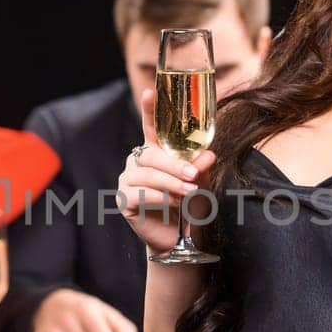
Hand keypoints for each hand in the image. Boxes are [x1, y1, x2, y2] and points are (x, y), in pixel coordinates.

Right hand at [117, 88, 217, 254]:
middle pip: (151, 154)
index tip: (151, 91)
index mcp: (157, 152)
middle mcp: (139, 162)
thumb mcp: (202, 184)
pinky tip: (172, 205)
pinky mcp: (123, 199)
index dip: (150, 108)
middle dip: (173, 164)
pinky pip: (139, 194)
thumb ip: (202, 167)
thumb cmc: (190, 206)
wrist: (182, 240)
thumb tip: (208, 154)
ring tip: (188, 193)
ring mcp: (128, 180)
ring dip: (170, 183)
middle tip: (193, 175)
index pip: (151, 126)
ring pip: (147, 174)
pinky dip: (160, 198)